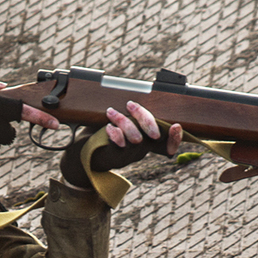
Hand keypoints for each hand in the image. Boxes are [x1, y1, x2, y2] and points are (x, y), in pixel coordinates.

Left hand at [60, 100, 184, 189]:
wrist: (81, 154)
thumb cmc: (102, 134)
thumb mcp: (119, 122)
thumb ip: (131, 115)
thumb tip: (133, 99)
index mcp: (146, 142)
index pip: (168, 144)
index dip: (175, 138)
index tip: (176, 126)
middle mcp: (141, 150)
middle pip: (153, 136)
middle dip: (143, 118)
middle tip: (131, 105)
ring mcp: (129, 156)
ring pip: (136, 139)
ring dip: (123, 122)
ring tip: (110, 112)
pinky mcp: (116, 158)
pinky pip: (121, 146)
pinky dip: (115, 134)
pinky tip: (108, 127)